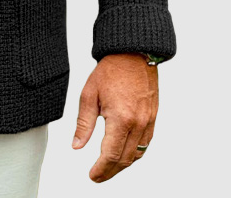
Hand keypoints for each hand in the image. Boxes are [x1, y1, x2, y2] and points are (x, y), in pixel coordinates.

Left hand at [72, 53, 158, 182]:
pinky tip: (125, 154)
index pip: (110, 155)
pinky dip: (135, 154)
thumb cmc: (111, 70)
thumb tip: (77, 145)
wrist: (133, 54)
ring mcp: (148, 122)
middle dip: (110, 172)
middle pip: (125, 159)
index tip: (92, 175)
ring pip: (137, 155)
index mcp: (121, 118)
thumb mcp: (89, 95)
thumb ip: (83, 124)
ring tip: (108, 168)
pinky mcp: (153, 118)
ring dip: (123, 165)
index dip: (100, 170)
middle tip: (98, 176)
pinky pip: (145, 144)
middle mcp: (138, 124)